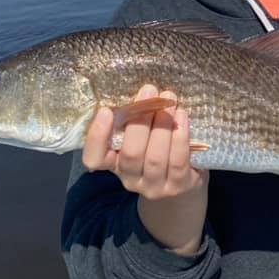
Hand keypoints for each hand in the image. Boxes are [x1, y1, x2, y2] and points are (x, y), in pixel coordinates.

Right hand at [82, 84, 207, 201]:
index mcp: (114, 163)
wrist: (183, 178)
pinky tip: (182, 116)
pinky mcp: (179, 186)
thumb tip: (137, 92)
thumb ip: (132, 121)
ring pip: (155, 157)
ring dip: (163, 124)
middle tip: (149, 91)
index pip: (94, 158)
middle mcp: (130, 179)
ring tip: (170, 101)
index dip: (97, 137)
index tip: (105, 111)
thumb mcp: (139, 136)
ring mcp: (154, 187)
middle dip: (140, 120)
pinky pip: (178, 161)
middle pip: (131, 153)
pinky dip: (180, 137)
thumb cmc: (155, 146)